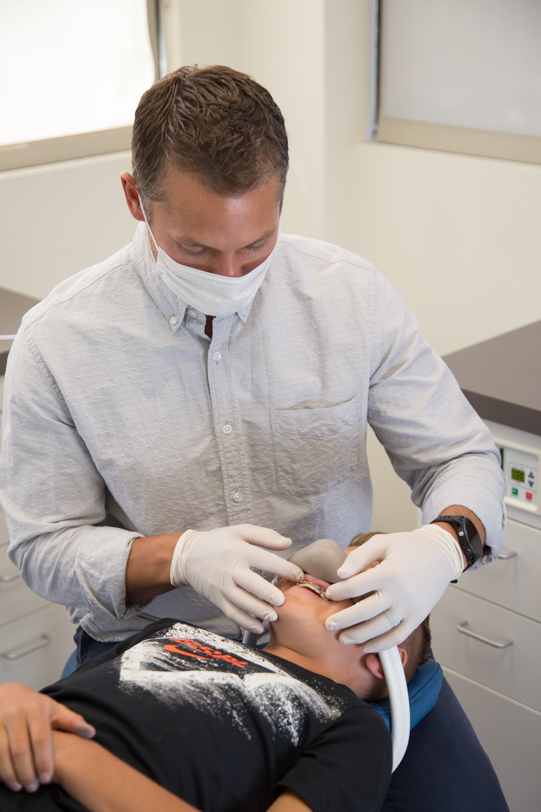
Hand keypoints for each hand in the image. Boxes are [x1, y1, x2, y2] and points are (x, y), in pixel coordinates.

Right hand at [0, 683, 94, 792]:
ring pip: (4, 753)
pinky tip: (8, 778)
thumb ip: (72, 721)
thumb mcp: (54, 709)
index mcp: (35, 709)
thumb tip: (91, 733)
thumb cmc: (35, 706)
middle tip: (34, 787)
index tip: (48, 778)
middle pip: (21, 749)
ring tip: (21, 786)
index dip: (44, 760)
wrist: (8, 694)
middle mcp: (16, 714)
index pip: (40, 738)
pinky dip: (0, 769)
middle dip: (28, 771)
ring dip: (11, 774)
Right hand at [170, 524, 303, 633]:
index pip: (264, 560)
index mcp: (238, 550)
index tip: (299, 575)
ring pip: (241, 601)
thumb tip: (288, 543)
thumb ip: (265, 536)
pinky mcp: (216, 599)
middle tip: (283, 601)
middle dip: (267, 593)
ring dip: (258, 611)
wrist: (188, 555)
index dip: (283, 568)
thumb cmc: (219, 542)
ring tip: (274, 616)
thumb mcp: (240, 531)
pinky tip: (259, 627)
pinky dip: (244, 622)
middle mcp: (230, 569)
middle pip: (250, 583)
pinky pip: (231, 613)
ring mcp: (222, 586)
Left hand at [324, 525, 462, 650]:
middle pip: (365, 611)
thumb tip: (340, 574)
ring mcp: (410, 607)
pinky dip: (383, 644)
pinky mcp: (418, 617)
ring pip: (380, 627)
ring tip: (343, 638)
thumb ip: (359, 556)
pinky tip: (367, 647)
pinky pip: (399, 636)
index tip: (329, 594)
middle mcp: (399, 593)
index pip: (356, 586)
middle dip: (344, 619)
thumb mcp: (382, 542)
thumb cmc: (409, 547)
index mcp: (389, 572)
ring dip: (360, 636)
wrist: (441, 555)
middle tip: (328, 625)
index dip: (339, 592)